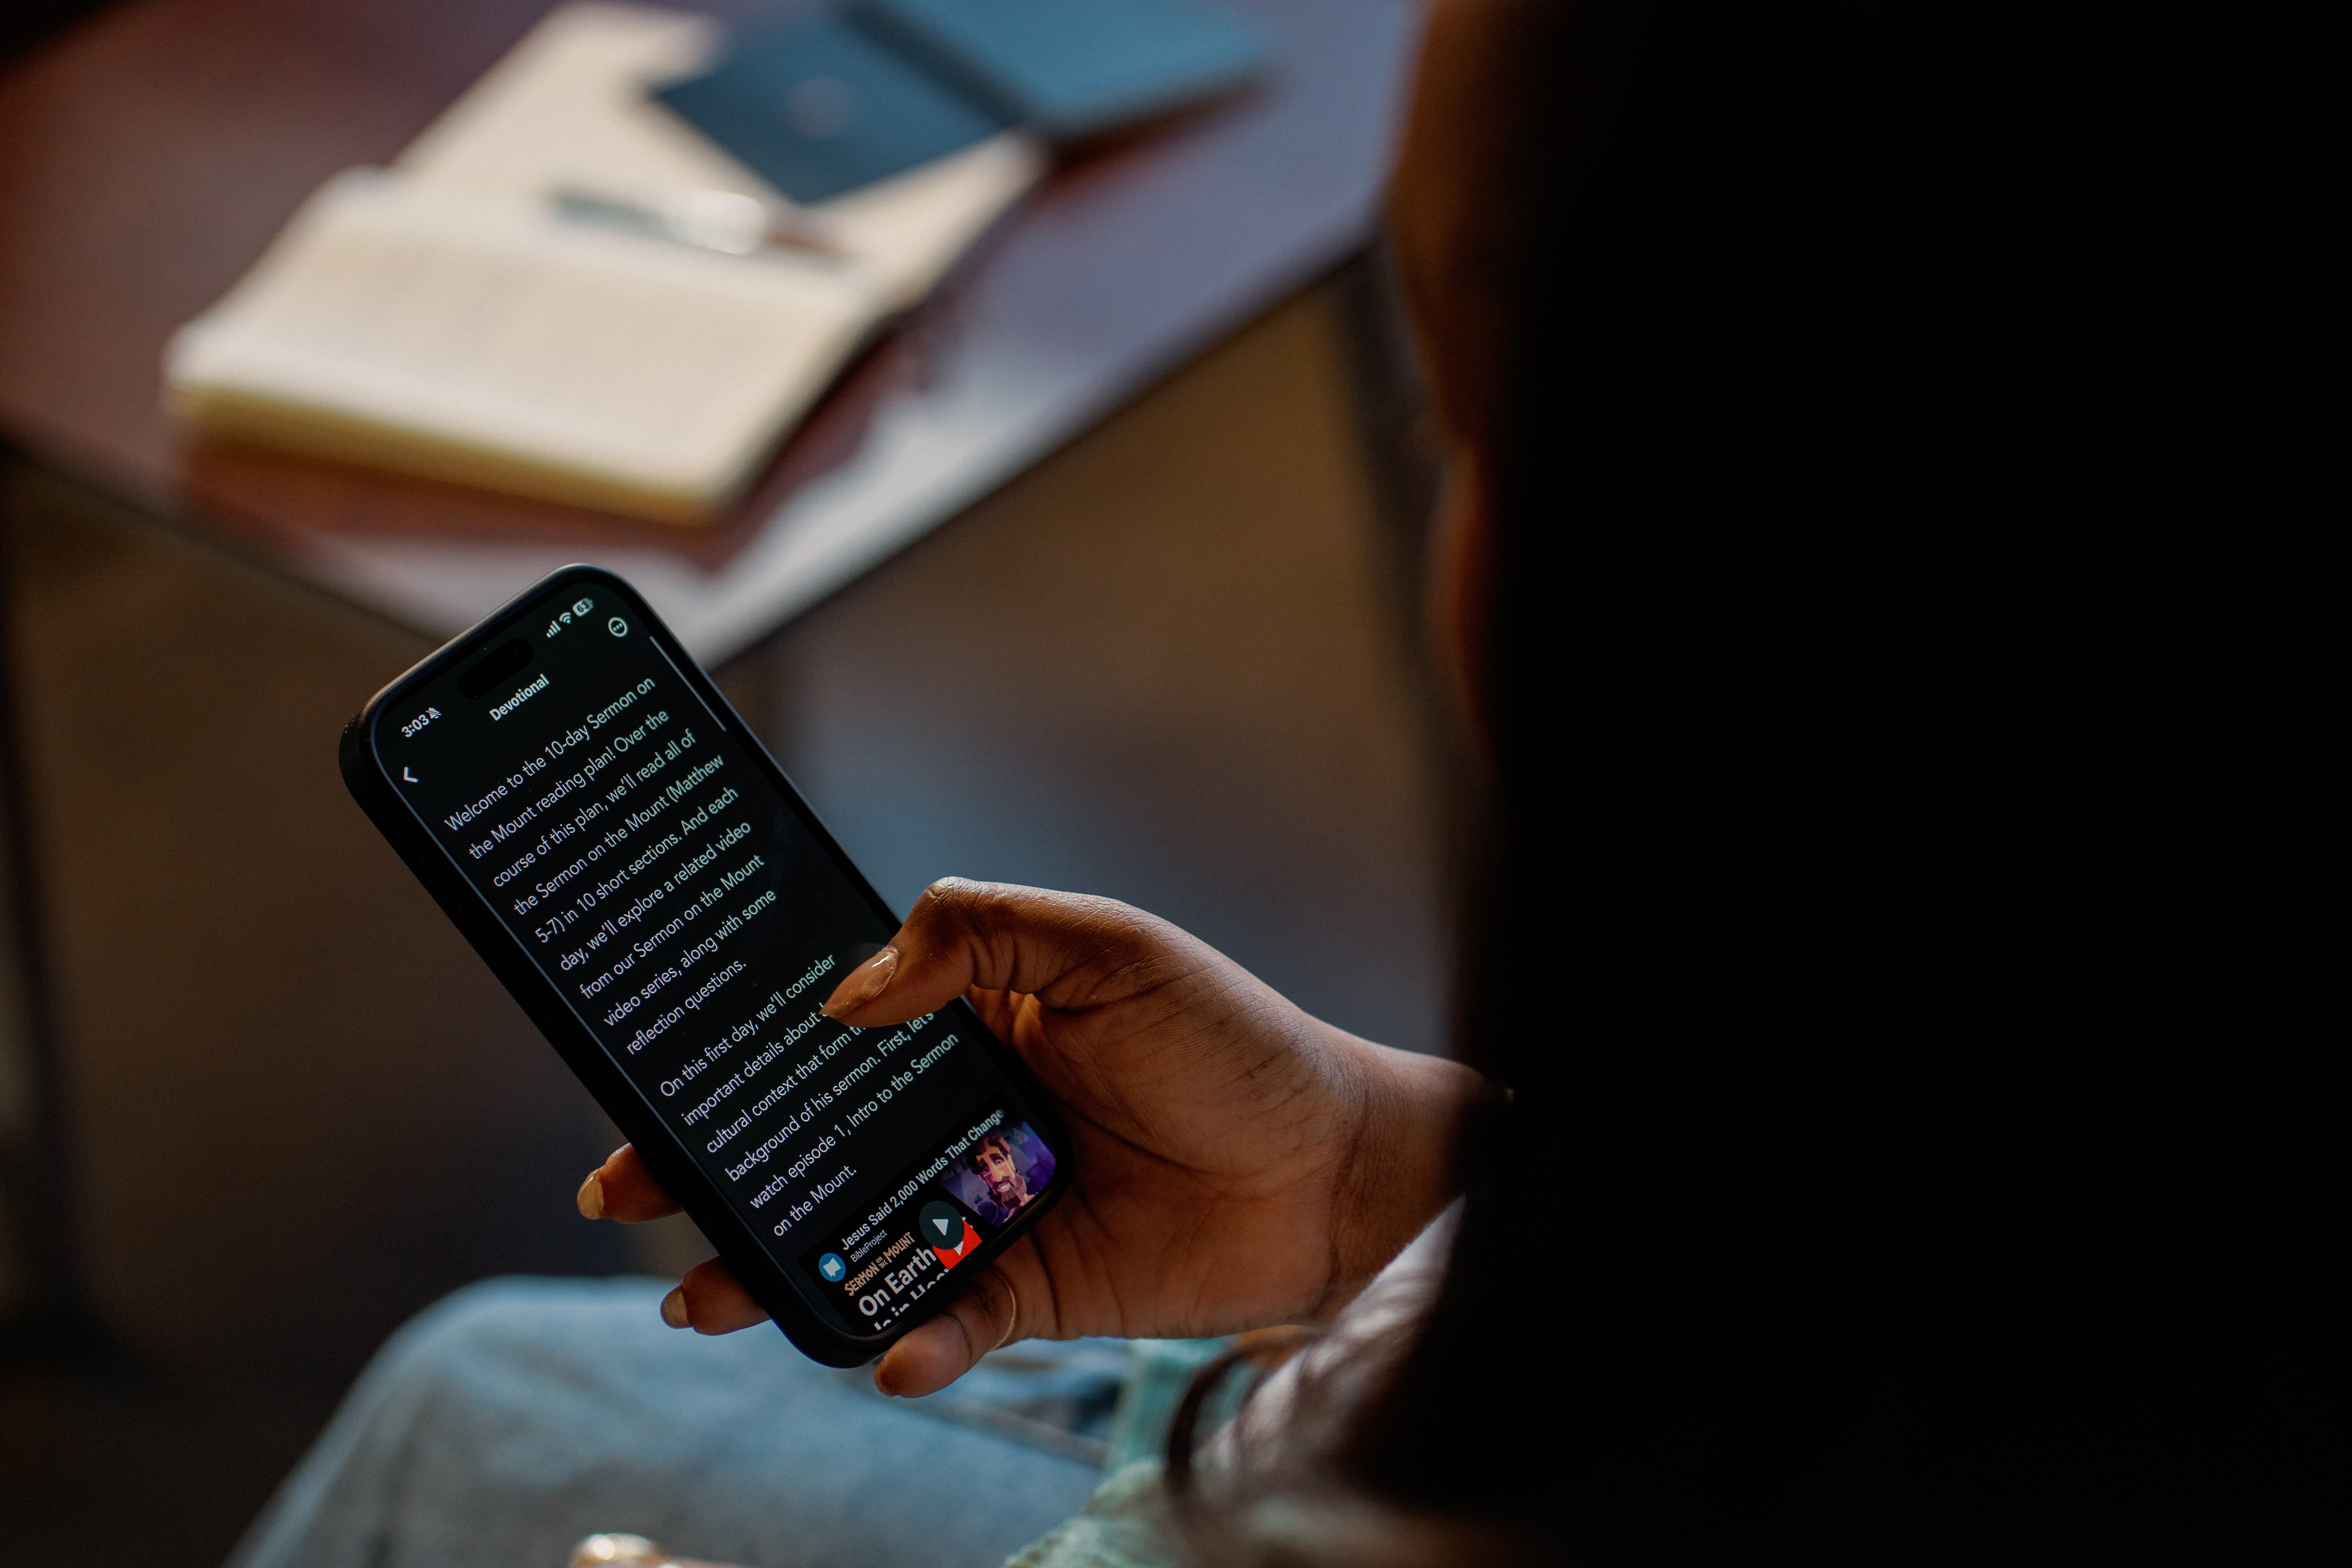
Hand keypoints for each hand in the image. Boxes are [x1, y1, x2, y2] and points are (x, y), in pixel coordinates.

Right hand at [577, 880, 1481, 1395]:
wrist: (1337, 1163)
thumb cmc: (1234, 1040)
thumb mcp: (1110, 946)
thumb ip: (980, 936)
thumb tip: (851, 996)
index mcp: (969, 1032)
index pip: (826, 1041)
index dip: (737, 1056)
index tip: (653, 1067)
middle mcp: (963, 1123)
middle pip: (810, 1152)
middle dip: (709, 1174)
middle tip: (625, 1191)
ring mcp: (989, 1210)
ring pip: (855, 1245)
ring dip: (776, 1274)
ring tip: (705, 1295)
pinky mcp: (1033, 1291)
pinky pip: (949, 1323)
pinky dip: (915, 1341)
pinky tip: (892, 1350)